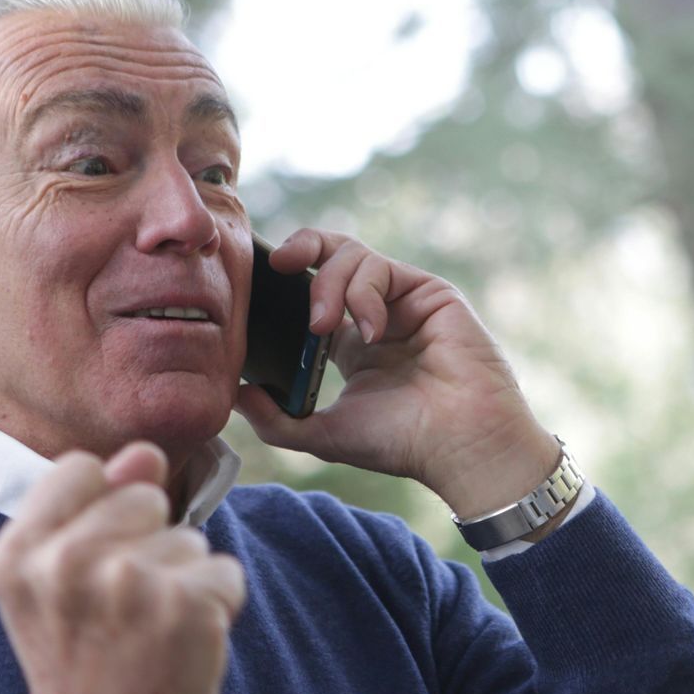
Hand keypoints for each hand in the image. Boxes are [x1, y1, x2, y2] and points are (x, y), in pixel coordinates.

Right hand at [0, 442, 245, 693]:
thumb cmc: (81, 666)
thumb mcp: (57, 588)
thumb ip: (92, 511)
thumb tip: (144, 455)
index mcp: (18, 554)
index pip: (81, 469)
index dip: (103, 513)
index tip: (92, 570)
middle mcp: (67, 563)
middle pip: (144, 496)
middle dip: (148, 544)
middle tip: (125, 614)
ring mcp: (130, 584)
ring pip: (190, 537)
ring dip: (184, 582)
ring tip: (150, 637)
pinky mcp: (188, 608)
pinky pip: (225, 573)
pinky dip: (217, 608)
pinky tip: (181, 650)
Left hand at [233, 228, 562, 520]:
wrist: (458, 445)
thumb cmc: (402, 443)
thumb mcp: (324, 434)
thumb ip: (276, 420)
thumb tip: (234, 394)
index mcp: (350, 343)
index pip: (310, 292)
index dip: (283, 282)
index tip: (255, 286)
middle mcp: (376, 314)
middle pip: (331, 255)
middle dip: (301, 248)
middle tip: (277, 265)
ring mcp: (403, 300)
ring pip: (352, 255)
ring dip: (327, 285)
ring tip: (322, 326)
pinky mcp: (428, 292)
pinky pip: (381, 268)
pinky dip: (363, 294)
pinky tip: (369, 332)